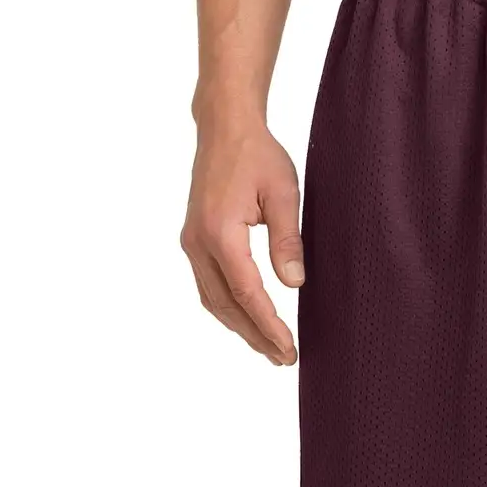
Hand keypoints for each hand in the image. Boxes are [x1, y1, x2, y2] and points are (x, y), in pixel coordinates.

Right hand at [181, 122, 302, 365]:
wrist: (224, 128)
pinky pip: (207, 286)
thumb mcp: (283, 192)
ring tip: (269, 349)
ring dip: (240, 328)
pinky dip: (227, 309)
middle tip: (284, 359)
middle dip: (256, 336)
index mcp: (220, 232)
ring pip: (213, 300)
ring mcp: (192, 242)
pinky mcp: (193, 240)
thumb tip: (295, 283)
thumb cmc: (257, 155)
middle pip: (227, 305)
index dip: (269, 325)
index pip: (247, 293)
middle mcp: (198, 242)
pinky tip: (246, 321)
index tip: (289, 348)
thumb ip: (287, 239)